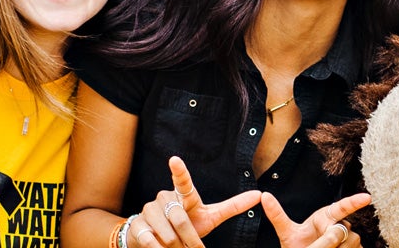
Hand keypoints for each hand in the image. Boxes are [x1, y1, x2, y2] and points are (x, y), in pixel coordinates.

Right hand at [128, 157, 262, 247]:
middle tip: (191, 247)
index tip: (174, 159)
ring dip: (176, 247)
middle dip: (189, 240)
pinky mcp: (138, 224)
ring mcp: (149, 210)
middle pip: (181, 221)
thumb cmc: (188, 224)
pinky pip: (153, 242)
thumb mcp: (210, 216)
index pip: (182, 181)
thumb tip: (259, 195)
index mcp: (183, 194)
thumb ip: (233, 206)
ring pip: (168, 235)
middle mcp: (164, 197)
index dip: (179, 171)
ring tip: (175, 246)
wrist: (155, 238)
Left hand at [261, 191, 370, 247]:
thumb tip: (264, 195)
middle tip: (315, 247)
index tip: (367, 197)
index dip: (354, 202)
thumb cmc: (298, 245)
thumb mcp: (286, 232)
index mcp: (326, 216)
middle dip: (328, 240)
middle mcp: (341, 225)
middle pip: (341, 231)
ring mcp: (352, 240)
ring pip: (350, 243)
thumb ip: (277, 216)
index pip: (342, 207)